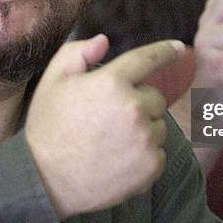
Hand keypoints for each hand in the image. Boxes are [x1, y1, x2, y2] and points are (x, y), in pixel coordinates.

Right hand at [25, 35, 184, 219]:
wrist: (44, 181)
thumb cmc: (47, 127)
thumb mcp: (53, 80)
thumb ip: (78, 52)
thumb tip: (104, 40)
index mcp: (112, 82)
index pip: (148, 59)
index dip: (166, 51)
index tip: (178, 48)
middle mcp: (134, 108)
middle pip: (156, 97)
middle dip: (139, 102)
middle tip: (110, 118)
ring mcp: (145, 139)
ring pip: (159, 126)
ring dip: (143, 129)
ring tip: (112, 141)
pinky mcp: (151, 166)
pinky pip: (159, 152)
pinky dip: (145, 154)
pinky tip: (119, 159)